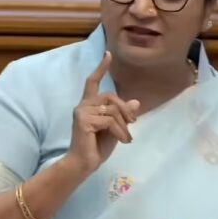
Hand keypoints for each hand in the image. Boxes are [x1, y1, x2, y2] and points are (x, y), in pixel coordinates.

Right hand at [66, 51, 139, 173]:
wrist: (84, 164)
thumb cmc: (97, 147)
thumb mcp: (115, 128)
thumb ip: (122, 115)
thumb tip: (136, 102)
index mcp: (89, 104)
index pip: (93, 82)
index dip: (101, 68)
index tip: (108, 55)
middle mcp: (83, 105)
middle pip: (110, 97)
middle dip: (125, 109)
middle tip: (133, 123)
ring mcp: (81, 112)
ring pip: (112, 110)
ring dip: (123, 125)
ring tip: (126, 138)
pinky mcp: (83, 120)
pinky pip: (109, 120)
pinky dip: (120, 131)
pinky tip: (122, 141)